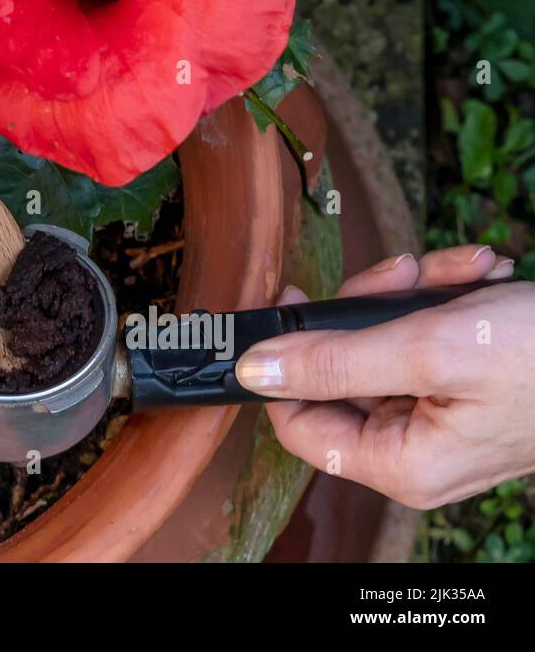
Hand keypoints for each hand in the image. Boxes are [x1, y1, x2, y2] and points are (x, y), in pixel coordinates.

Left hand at [236, 245, 530, 508]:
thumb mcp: (429, 348)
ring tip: (460, 271)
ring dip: (411, 292)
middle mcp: (413, 448)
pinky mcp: (459, 385)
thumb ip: (334, 360)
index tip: (295, 300)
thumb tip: (256, 369)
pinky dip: (442, 295)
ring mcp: (437, 415)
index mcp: (400, 462)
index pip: (295, 421)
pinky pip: (419, 333)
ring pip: (378, 340)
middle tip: (402, 275)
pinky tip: (477, 275)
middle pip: (337, 369)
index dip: (286, 360)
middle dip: (369, 306)